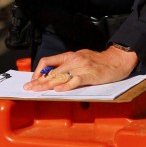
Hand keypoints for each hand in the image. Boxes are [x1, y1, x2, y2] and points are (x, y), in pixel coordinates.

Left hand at [23, 45, 138, 92]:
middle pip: (51, 71)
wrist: (116, 60)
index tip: (32, 80)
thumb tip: (52, 74)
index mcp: (69, 56)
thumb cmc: (98, 61)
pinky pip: (75, 81)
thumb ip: (67, 65)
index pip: (47, 61)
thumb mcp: (79, 58)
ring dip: (47, 85)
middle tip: (28, 88)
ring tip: (37, 91)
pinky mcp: (89, 75)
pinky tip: (58, 90)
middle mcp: (73, 60)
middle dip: (38, 81)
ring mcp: (81, 67)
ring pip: (59, 76)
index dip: (38, 71)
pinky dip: (66, 86)